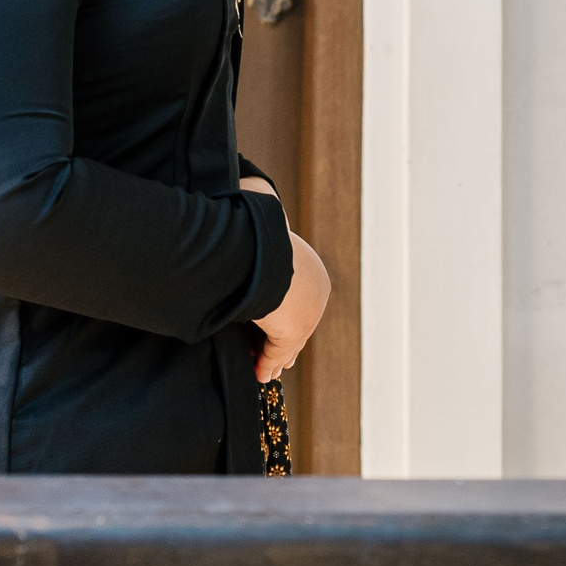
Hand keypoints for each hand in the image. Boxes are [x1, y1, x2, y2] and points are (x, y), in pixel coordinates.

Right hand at [249, 230, 328, 383]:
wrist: (258, 244)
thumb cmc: (255, 232)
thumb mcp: (262, 230)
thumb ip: (259, 229)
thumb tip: (249, 191)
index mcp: (312, 270)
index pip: (298, 297)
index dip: (284, 314)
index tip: (272, 325)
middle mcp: (316, 293)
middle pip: (298, 322)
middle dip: (283, 341)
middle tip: (269, 355)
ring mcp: (307, 313)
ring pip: (289, 341)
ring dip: (274, 356)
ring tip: (262, 368)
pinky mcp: (293, 330)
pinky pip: (277, 352)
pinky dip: (267, 364)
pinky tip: (259, 374)